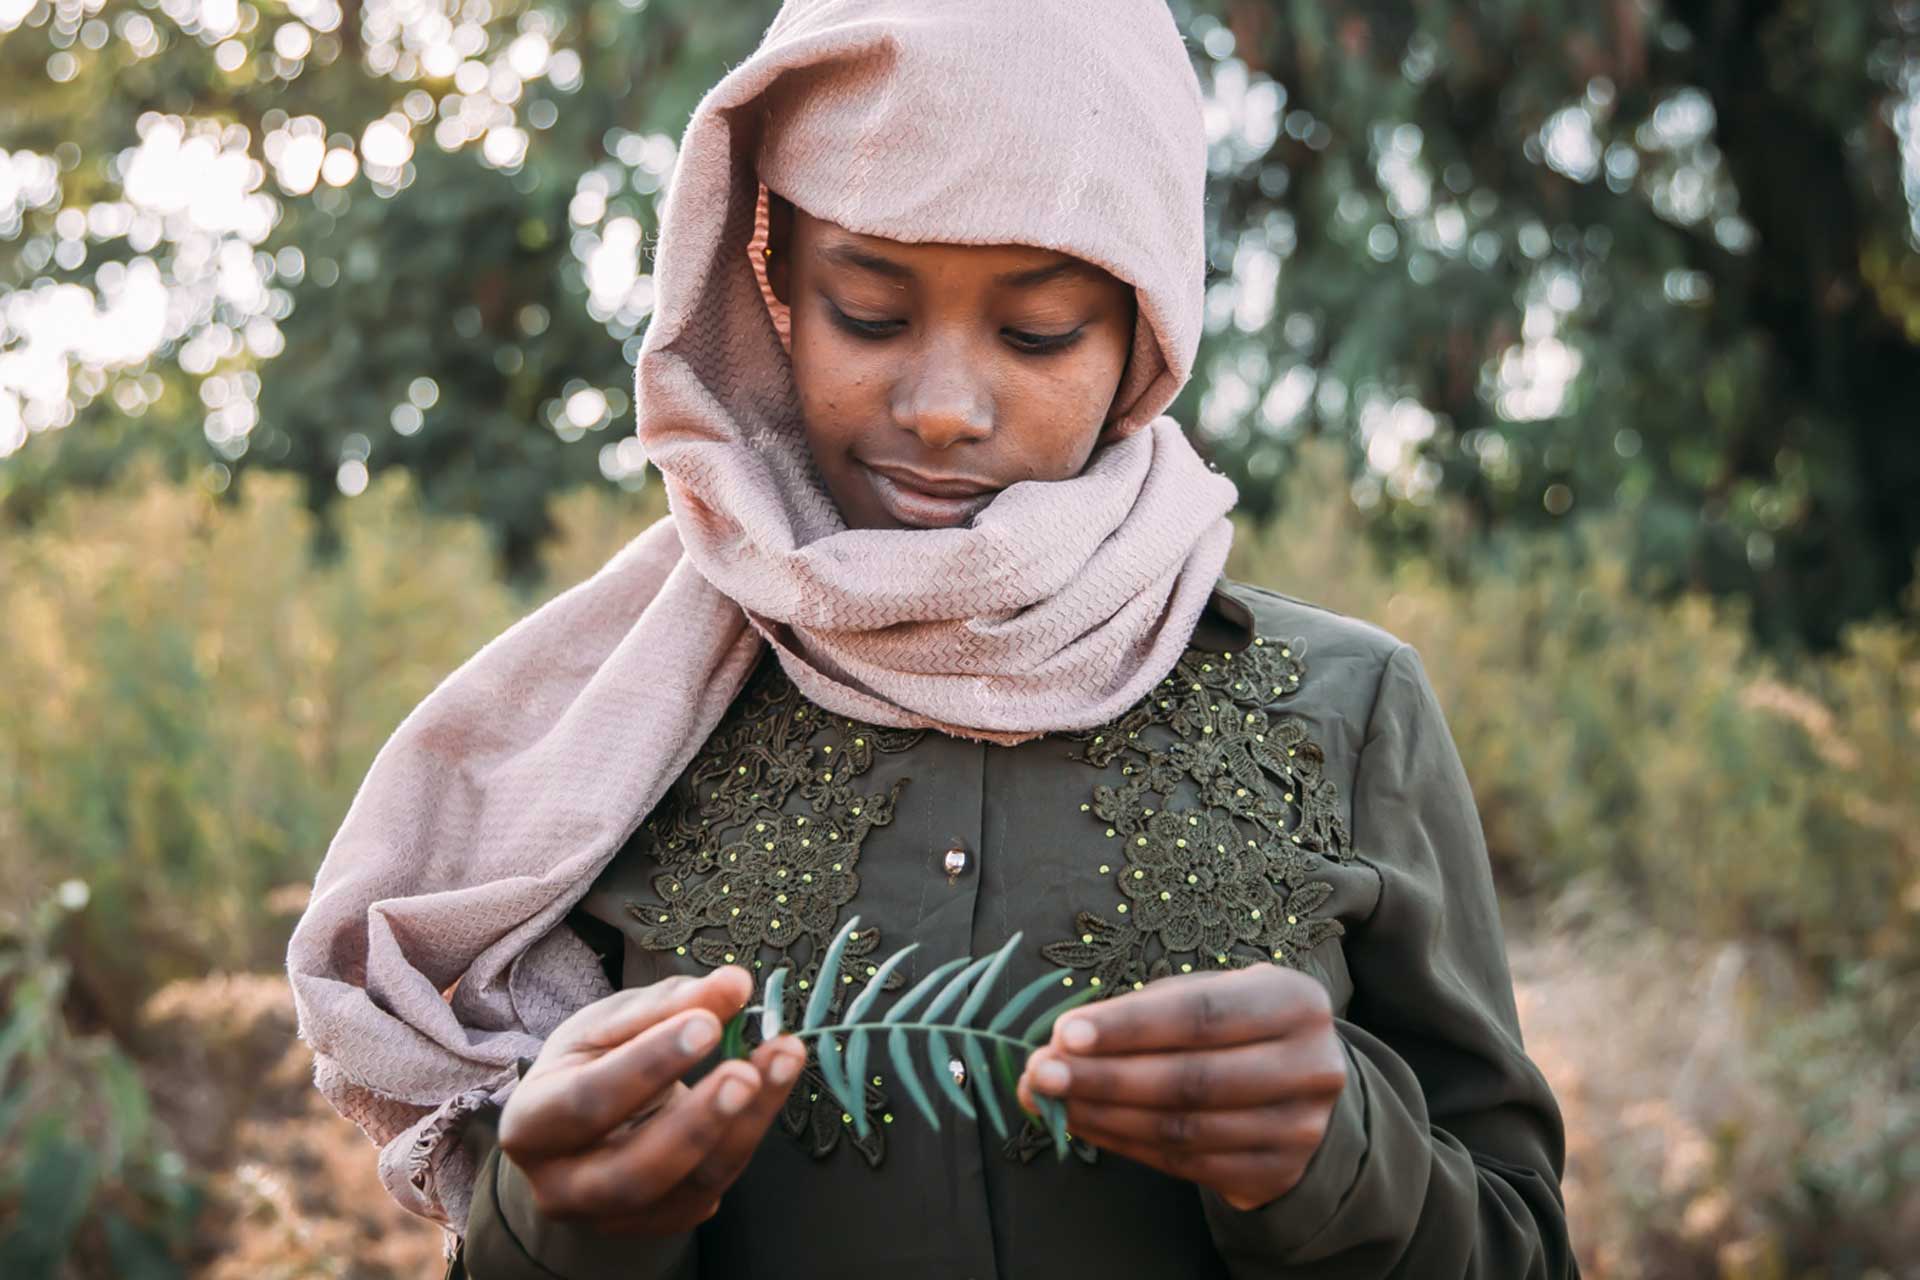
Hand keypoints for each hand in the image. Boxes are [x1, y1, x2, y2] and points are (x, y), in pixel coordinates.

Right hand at [497, 966, 806, 1235]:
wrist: (582, 1124)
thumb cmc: (592, 1062)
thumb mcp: (611, 1023)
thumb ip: (668, 1004)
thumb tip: (734, 983)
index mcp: (532, 1124)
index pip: (588, 1101)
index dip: (649, 1064)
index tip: (706, 1024)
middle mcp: (563, 1186)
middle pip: (635, 1171)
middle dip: (698, 1120)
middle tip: (747, 1069)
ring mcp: (614, 1216)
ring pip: (689, 1184)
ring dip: (745, 1123)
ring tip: (782, 1060)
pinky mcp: (662, 1221)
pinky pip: (714, 1187)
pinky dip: (750, 1132)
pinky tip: (773, 1085)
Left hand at [1015, 964, 1346, 1210]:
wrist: (1302, 1087)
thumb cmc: (1237, 1026)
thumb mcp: (1207, 995)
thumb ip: (1139, 1014)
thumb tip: (1059, 1044)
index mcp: (1295, 1002)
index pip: (1201, 1015)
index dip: (1130, 1026)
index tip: (1065, 1033)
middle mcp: (1310, 1066)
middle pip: (1191, 1079)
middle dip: (1104, 1077)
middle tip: (1040, 1074)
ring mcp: (1298, 1129)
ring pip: (1183, 1128)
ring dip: (1104, 1116)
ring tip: (1050, 1101)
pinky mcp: (1276, 1173)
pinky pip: (1185, 1164)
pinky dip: (1125, 1144)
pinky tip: (1085, 1125)